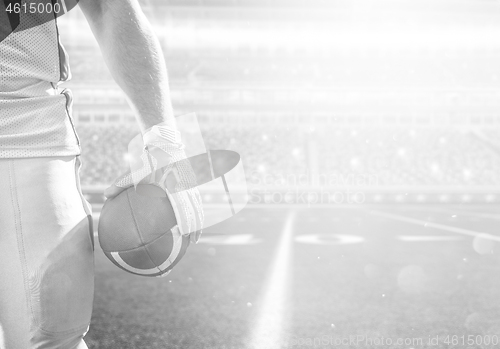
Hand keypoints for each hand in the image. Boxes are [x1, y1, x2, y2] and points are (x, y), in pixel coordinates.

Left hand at [104, 126, 203, 243]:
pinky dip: (194, 211)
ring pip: (198, 206)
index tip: (186, 236)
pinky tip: (189, 219)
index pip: (184, 207)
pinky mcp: (191, 182)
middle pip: (196, 209)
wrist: (165, 143)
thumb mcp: (135, 170)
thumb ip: (121, 183)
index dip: (188, 223)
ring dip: (198, 220)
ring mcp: (191, 184)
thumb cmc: (149, 158)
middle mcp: (186, 186)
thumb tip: (105, 194)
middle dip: (196, 227)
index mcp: (175, 186)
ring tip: (195, 235)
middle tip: (193, 242)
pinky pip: (195, 200)